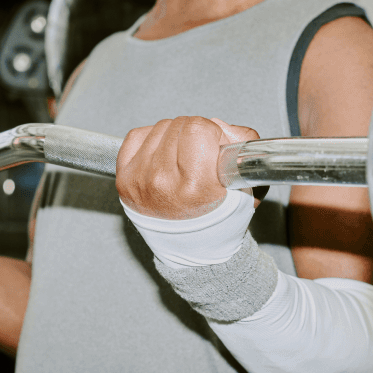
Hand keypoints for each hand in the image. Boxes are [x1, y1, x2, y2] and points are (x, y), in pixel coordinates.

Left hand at [116, 117, 259, 219]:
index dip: (213, 133)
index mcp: (196, 187)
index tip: (216, 146)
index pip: (198, 128)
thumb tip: (220, 126)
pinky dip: (152, 139)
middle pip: (179, 125)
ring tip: (183, 159)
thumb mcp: (248, 185)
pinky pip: (137, 135)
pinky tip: (164, 155)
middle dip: (196, 134)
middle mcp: (163, 183)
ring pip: (160, 128)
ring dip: (175, 136)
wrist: (191, 247)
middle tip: (201, 154)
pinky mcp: (124, 178)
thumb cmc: (219, 218)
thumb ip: (243, 145)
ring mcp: (140, 180)